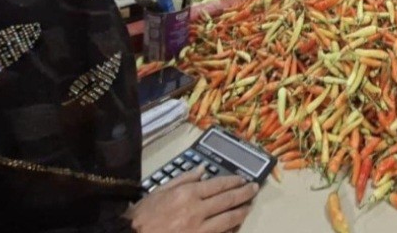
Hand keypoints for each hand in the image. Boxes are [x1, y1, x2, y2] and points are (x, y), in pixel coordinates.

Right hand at [128, 165, 257, 232]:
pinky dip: (231, 230)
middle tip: (253, 189)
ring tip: (248, 206)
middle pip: (228, 200)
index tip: (243, 179)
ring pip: (229, 219)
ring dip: (241, 212)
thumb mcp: (160, 190)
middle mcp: (197, 211)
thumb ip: (184, 179)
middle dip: (244, 194)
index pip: (219, 184)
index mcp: (187, 194)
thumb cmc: (143, 215)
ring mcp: (199, 230)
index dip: (234, 181)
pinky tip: (235, 225)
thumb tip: (202, 170)